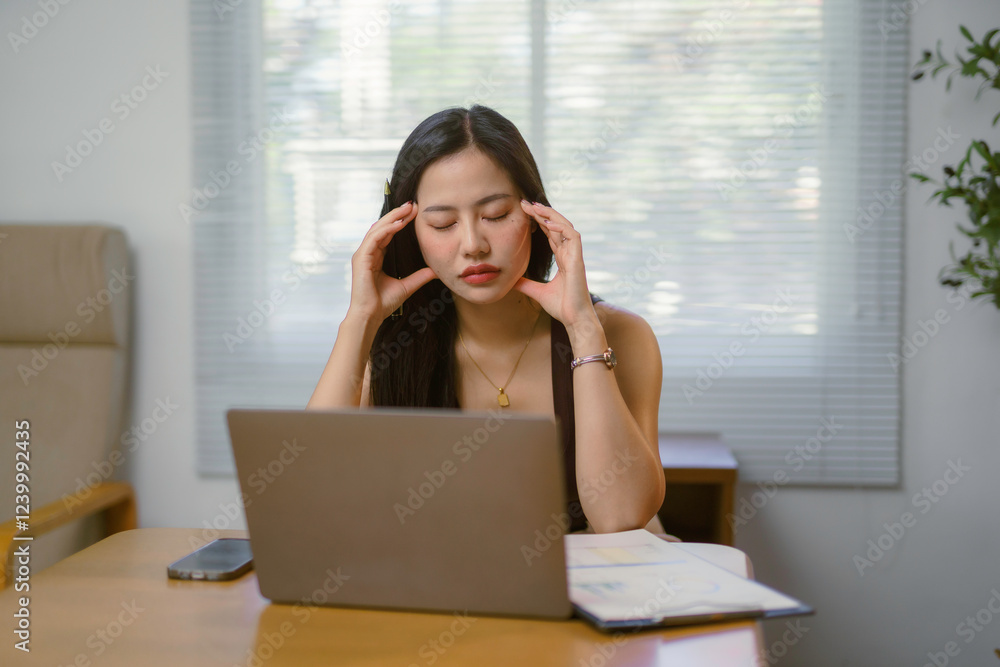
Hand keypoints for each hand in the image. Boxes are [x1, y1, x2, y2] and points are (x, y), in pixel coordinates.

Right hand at [348, 201, 436, 323]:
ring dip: (393, 217)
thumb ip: (419, 276)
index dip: (401, 221)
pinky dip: (387, 229)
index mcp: (376, 256)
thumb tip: (435, 271)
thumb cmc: (383, 303)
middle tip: (413, 205)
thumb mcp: (407, 286)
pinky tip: (399, 223)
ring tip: (408, 209)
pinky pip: (374, 238)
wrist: (371, 316)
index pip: (389, 233)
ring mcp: (362, 254)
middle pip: (383, 227)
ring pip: (378, 228)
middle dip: (398, 215)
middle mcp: (368, 252)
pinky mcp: (360, 258)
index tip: (414, 213)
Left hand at [513, 200, 596, 327]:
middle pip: (556, 225)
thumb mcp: (537, 292)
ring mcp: (574, 255)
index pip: (550, 233)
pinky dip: (561, 228)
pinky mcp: (578, 259)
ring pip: (565, 226)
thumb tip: (510, 281)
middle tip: (525, 203)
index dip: (539, 221)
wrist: (573, 319)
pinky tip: (547, 223)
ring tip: (535, 207)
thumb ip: (525, 284)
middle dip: (542, 213)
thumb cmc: (561, 307)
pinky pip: (573, 236)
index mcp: (562, 258)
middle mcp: (569, 253)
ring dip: (551, 215)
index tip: (525, 212)